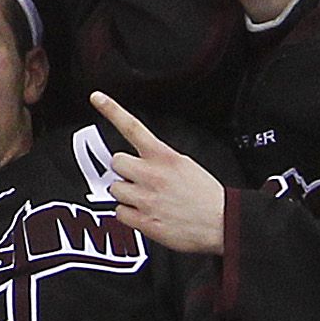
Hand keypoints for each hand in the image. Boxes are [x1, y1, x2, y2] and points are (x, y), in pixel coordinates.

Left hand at [88, 92, 228, 254]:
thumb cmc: (206, 195)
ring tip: (147, 198)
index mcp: (165, 157)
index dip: (111, 110)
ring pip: (115, 189)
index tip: (96, 97)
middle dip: (123, 170)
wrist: (223, 222)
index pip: (133, 128)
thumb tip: (141, 159)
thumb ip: (160, 159)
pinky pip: (119, 213)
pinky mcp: (144, 221)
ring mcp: (146, 199)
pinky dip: (129, 214)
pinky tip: (146, 213)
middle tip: (139, 178)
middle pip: (115, 162)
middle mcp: (152, 175)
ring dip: (126, 193)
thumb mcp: (185, 164)